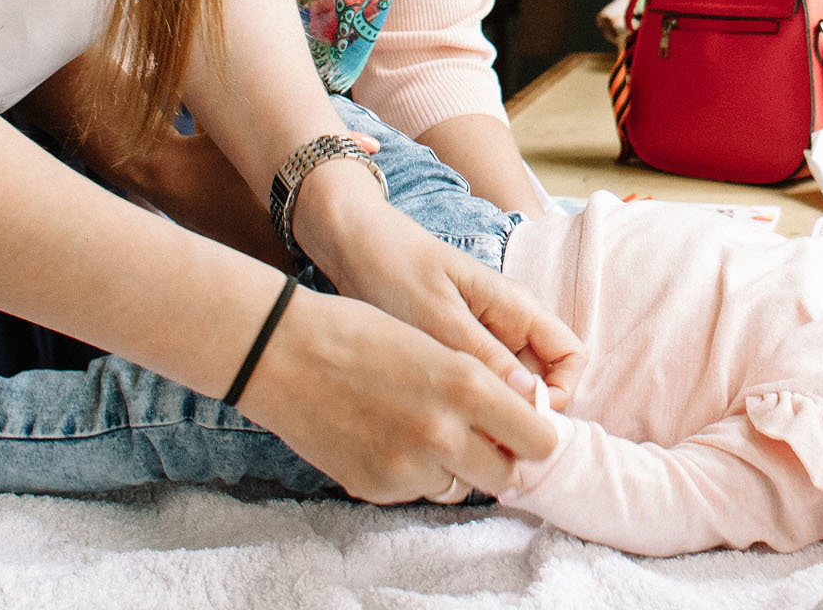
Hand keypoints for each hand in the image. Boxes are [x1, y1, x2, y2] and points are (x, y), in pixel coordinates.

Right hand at [236, 285, 558, 502]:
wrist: (283, 352)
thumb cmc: (362, 331)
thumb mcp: (439, 341)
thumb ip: (486, 384)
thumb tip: (525, 417)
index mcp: (469, 386)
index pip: (540, 439)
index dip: (534, 434)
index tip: (524, 426)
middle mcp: (445, 434)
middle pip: (507, 475)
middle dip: (500, 457)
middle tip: (480, 435)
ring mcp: (409, 468)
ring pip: (461, 486)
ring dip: (454, 466)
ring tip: (422, 427)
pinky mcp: (376, 487)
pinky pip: (417, 491)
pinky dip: (412, 472)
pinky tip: (386, 435)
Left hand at [298, 165, 585, 408]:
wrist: (352, 245)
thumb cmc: (394, 270)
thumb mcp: (437, 317)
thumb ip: (484, 356)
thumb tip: (529, 401)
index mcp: (517, 307)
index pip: (571, 357)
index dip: (559, 393)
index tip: (519, 418)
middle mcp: (510, 325)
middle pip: (544, 381)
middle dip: (525, 414)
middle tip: (483, 440)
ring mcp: (485, 340)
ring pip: (511, 389)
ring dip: (494, 414)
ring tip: (458, 434)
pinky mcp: (458, 352)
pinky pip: (481, 387)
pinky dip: (470, 408)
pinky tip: (442, 420)